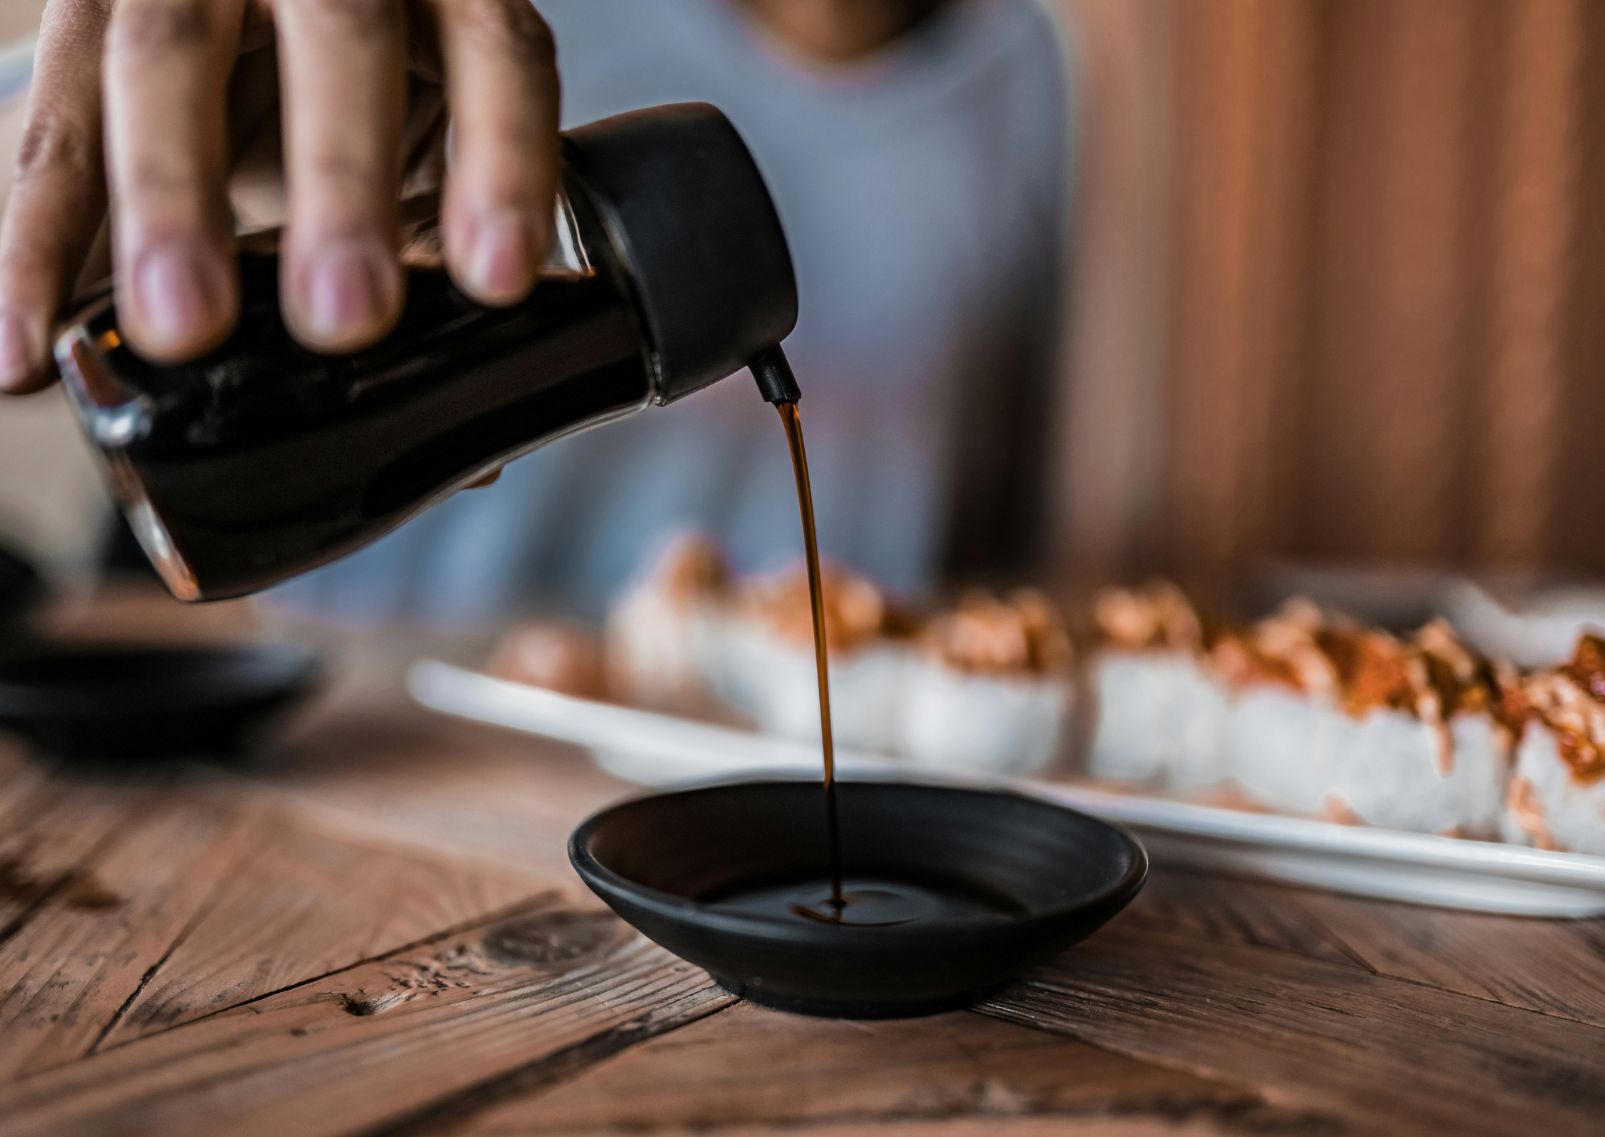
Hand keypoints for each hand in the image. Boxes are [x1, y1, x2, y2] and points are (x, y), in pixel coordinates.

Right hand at [0, 0, 560, 392]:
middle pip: (338, 38)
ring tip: (180, 331)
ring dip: (171, 204)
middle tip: (346, 315)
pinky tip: (22, 347)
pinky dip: (31, 243)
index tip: (497, 279)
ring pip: (167, 59)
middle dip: (341, 181)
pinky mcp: (85, 11)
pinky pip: (53, 130)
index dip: (504, 164)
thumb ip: (442, 234)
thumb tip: (461, 427)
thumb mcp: (427, 126)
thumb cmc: (364, 71)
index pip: (496, 55)